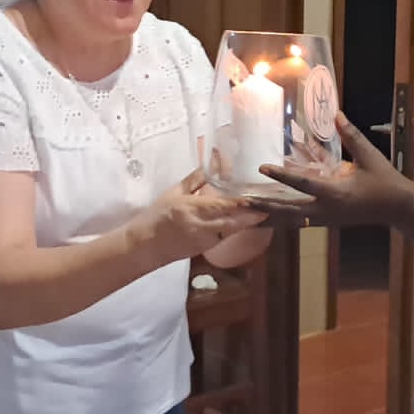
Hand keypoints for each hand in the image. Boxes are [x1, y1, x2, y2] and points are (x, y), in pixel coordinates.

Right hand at [131, 169, 265, 263]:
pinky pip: (225, 237)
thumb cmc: (157, 215)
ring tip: (262, 212)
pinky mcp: (205, 249)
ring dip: (247, 223)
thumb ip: (195, 180)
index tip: (253, 199)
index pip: (219, 206)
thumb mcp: (174, 193)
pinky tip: (247, 222)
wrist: (145, 245)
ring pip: (231, 231)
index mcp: (190, 209)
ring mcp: (203, 240)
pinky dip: (236, 229)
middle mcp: (200, 226)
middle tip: (268, 209)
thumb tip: (212, 164)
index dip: (238, 204)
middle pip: (231, 223)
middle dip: (251, 217)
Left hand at [254, 113, 413, 227]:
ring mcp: (326, 219)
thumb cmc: (384, 182)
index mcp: (337, 193)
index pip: (303, 184)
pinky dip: (282, 220)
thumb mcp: (369, 157)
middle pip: (289, 211)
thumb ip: (351, 136)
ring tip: (246, 216)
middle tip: (241, 202)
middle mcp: (327, 209)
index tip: (262, 168)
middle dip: (265, 207)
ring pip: (291, 221)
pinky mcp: (327, 221)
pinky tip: (268, 218)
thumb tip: (336, 114)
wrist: (397, 209)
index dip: (282, 176)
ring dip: (269, 218)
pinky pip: (299, 222)